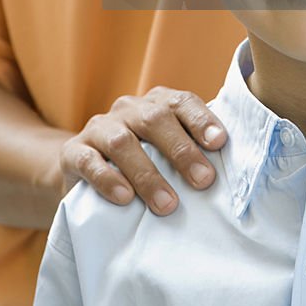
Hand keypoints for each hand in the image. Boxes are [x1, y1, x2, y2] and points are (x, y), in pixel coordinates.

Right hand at [60, 87, 227, 214]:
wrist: (84, 172)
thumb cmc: (141, 163)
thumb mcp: (164, 154)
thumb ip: (190, 153)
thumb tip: (231, 175)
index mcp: (154, 103)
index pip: (180, 102)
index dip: (200, 119)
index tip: (220, 142)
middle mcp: (127, 109)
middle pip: (154, 119)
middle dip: (181, 150)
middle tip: (203, 181)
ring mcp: (98, 128)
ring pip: (122, 141)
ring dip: (147, 173)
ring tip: (167, 204)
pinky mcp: (73, 152)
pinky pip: (89, 161)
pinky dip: (107, 178)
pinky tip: (124, 198)